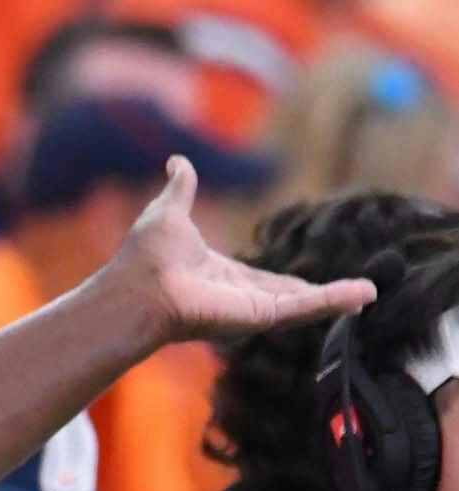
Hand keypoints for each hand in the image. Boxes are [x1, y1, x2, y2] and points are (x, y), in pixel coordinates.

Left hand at [118, 156, 376, 343]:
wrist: (135, 289)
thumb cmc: (144, 258)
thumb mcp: (170, 212)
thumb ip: (181, 188)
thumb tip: (177, 161)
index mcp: (221, 276)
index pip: (263, 282)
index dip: (287, 284)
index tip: (308, 284)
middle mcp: (237, 297)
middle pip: (288, 297)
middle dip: (320, 298)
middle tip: (357, 293)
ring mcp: (249, 309)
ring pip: (302, 305)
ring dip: (336, 299)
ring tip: (370, 293)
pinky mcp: (256, 315)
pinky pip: (301, 308)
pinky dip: (331, 301)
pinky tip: (361, 294)